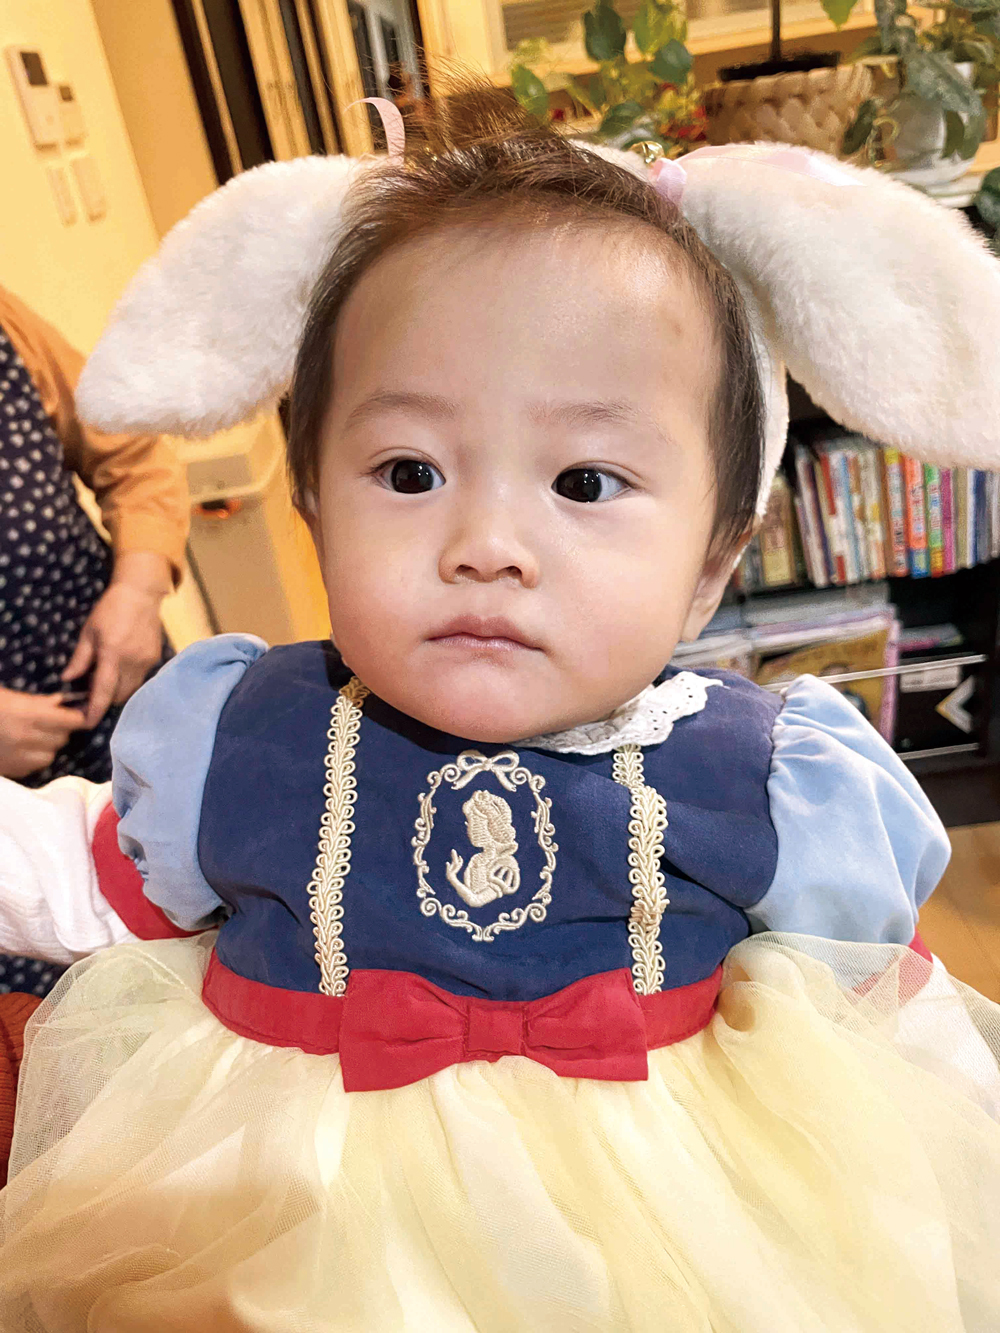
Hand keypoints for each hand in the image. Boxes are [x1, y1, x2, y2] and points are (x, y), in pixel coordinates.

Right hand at [0, 686, 87, 778]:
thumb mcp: (7, 696)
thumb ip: (36, 701)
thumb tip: (59, 702)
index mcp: (28, 715)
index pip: (71, 721)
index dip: (76, 717)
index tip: (75, 715)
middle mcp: (27, 738)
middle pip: (63, 739)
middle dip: (60, 730)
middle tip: (49, 723)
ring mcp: (18, 757)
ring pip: (50, 755)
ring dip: (47, 747)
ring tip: (34, 737)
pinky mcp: (10, 770)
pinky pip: (34, 767)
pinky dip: (33, 759)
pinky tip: (21, 749)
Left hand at [61, 551, 172, 727]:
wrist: (141, 594)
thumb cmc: (110, 610)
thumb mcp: (89, 632)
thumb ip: (80, 659)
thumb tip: (67, 680)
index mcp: (113, 654)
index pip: (104, 691)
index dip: (95, 710)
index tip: (87, 723)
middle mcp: (133, 662)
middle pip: (118, 696)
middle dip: (105, 699)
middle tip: (90, 690)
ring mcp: (147, 662)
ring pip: (130, 690)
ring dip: (116, 690)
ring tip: (105, 675)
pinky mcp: (155, 659)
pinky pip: (139, 679)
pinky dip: (127, 680)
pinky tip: (119, 666)